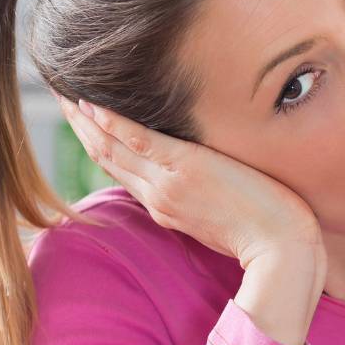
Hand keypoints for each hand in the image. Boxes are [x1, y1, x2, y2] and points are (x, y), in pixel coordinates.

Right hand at [59, 96, 320, 268]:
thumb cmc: (268, 236)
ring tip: (64, 93)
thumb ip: (204, 200)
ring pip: (113, 148)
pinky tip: (91, 104)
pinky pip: (138, 140)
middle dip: (83, 128)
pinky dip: (112, 122)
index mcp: (166, 209)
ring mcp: (168, 184)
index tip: (85, 123)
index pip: (124, 173)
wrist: (282, 251)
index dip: (100, 146)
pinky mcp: (185, 169)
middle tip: (61, 98)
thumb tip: (206, 184)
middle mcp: (158, 198)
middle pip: (108, 158)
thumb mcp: (224, 219)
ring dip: (86, 120)